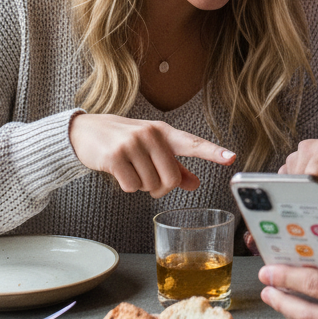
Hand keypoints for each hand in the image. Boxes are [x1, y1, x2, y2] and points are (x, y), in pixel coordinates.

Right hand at [68, 112, 234, 197]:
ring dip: (141, 186)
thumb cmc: (124, 140)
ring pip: (150, 185)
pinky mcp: (115, 156)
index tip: (231, 158)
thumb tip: (196, 184)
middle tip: (149, 180)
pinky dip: (126, 186)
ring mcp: (133, 144)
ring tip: (130, 168)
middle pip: (171, 179)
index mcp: (165, 132)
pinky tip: (119, 171)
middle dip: (161, 187)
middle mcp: (151, 135)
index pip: (193, 143)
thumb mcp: (152, 148)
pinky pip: (132, 187)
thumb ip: (175, 166)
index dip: (213, 153)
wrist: (86, 131)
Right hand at [280, 134, 317, 207]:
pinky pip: (285, 181)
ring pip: (290, 179)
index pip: (316, 164)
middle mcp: (312, 146)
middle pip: (300, 174)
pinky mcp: (291, 166)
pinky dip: (294, 192)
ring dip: (302, 193)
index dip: (313, 184)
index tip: (315, 203)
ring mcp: (299, 155)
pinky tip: (309, 198)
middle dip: (308, 194)